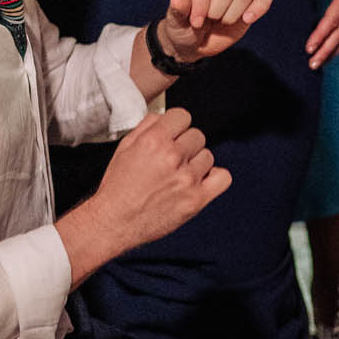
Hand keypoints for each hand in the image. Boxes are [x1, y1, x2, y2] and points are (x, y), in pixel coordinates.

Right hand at [85, 107, 230, 251]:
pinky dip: (215, 177)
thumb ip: (146, 127)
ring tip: (179, 175)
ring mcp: (187, 179)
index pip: (182, 116)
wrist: (114, 222)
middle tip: (172, 160)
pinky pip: (223, 177)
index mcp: (153, 141)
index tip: (171, 136)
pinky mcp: (196, 199)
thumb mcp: (124, 148)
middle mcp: (172, 157)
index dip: (176, 125)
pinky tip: (200, 181)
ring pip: (208, 156)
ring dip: (196, 163)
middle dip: (185, 145)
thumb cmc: (117, 186)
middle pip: (197, 135)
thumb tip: (164, 117)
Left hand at [154, 0, 272, 64]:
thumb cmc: (182, 27)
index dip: (201, 4)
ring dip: (232, 15)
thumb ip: (177, 10)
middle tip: (208, 20)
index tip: (196, 22)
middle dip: (216, 11)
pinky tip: (247, 19)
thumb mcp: (174, 22)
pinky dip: (259, 7)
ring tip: (221, 21)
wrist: (194, 42)